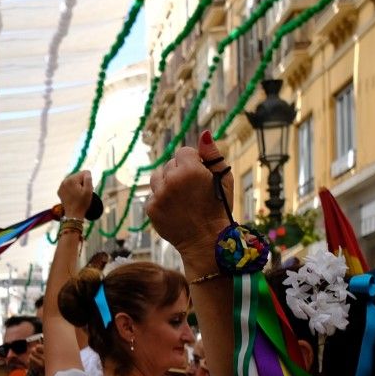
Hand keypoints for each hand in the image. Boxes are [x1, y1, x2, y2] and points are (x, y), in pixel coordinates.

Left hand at [58, 169, 94, 221]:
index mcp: (71, 179)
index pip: (85, 173)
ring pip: (73, 181)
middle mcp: (64, 181)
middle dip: (82, 182)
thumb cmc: (82, 203)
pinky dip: (71, 189)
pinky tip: (73, 196)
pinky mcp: (59, 191)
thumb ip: (88, 179)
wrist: (73, 215)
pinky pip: (68, 186)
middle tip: (82, 193)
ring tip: (78, 195)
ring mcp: (61, 186)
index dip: (88, 181)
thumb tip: (86, 173)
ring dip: (77, 185)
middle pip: (78, 176)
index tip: (86, 190)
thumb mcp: (89, 190)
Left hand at [144, 131, 235, 267]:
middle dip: (179, 172)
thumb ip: (213, 155)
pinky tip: (175, 209)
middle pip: (170, 164)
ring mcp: (159, 195)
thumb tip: (203, 134)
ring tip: (182, 198)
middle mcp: (171, 180)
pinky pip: (153, 195)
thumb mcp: (224, 179)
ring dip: (167, 183)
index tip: (200, 176)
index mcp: (190, 170)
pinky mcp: (151, 208)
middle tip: (192, 191)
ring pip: (157, 177)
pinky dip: (161, 199)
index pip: (183, 152)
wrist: (206, 241)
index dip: (193, 162)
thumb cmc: (219, 208)